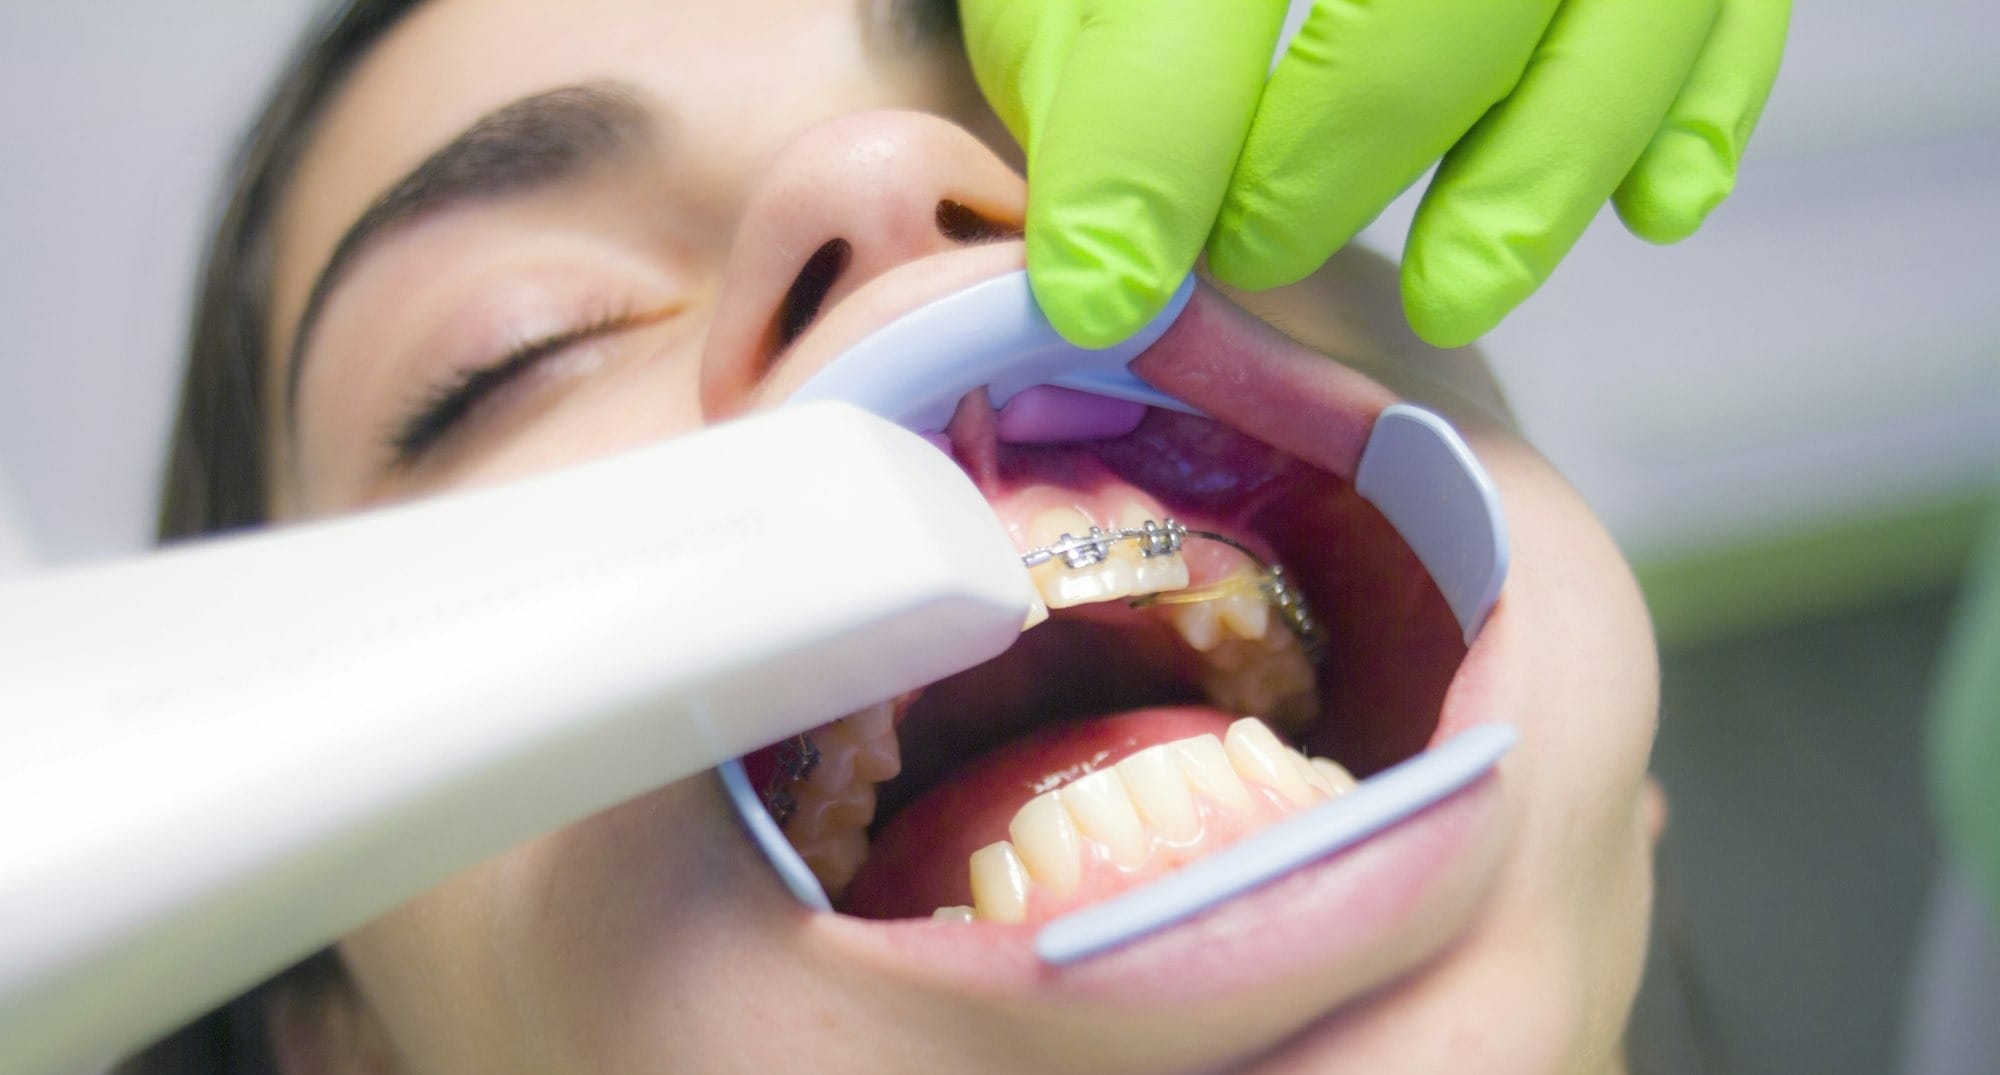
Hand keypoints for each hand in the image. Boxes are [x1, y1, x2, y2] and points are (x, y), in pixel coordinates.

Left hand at [964, 0, 1790, 348]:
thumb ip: (1081, 31)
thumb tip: (1112, 238)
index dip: (1149, 148)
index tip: (1103, 287)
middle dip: (1340, 151)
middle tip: (1255, 250)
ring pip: (1634, 2)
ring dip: (1539, 175)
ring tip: (1450, 297)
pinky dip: (1707, 107)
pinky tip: (1652, 210)